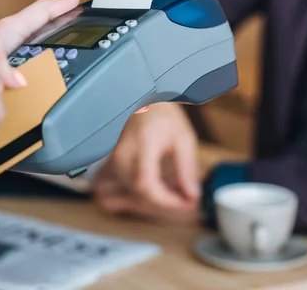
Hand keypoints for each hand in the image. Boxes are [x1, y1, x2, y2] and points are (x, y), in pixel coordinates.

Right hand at [93, 103, 201, 223]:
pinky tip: (163, 187)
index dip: (166, 200)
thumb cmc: (163, 117)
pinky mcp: (113, 167)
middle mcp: (123, 155)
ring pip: (135, 194)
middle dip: (167, 201)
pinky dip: (148, 194)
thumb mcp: (183, 138)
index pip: (146, 184)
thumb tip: (193, 196)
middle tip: (189, 197)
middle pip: (141, 193)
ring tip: (178, 190)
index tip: (186, 202)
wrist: (144, 104)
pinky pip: (129, 189)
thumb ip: (187, 169)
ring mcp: (115, 162)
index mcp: (142, 144)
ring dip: (158, 199)